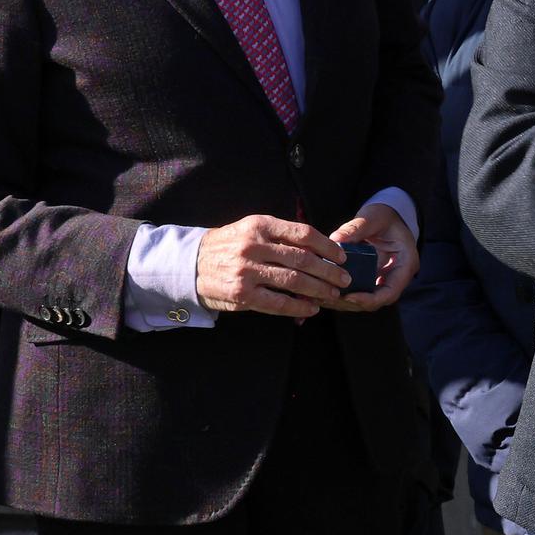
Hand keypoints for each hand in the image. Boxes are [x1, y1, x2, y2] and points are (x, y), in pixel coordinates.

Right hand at [196, 214, 349, 316]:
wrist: (190, 265)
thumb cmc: (229, 246)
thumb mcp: (251, 229)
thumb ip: (281, 236)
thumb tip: (318, 249)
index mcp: (260, 225)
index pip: (303, 233)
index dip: (327, 246)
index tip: (341, 255)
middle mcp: (254, 246)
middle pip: (303, 259)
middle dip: (329, 271)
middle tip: (344, 278)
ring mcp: (247, 271)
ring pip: (294, 281)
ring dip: (319, 289)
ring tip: (332, 294)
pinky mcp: (242, 294)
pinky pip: (278, 303)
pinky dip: (298, 307)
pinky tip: (311, 309)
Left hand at [327, 202, 417, 311]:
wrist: (386, 217)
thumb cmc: (384, 216)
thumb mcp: (374, 217)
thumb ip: (357, 227)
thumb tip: (335, 239)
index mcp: (405, 264)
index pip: (390, 292)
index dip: (369, 299)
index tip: (348, 296)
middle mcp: (396, 277)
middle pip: (376, 301)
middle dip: (351, 302)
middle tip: (328, 297)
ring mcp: (383, 279)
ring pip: (365, 300)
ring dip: (344, 302)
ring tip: (321, 296)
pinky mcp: (371, 279)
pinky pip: (358, 292)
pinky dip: (342, 294)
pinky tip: (323, 289)